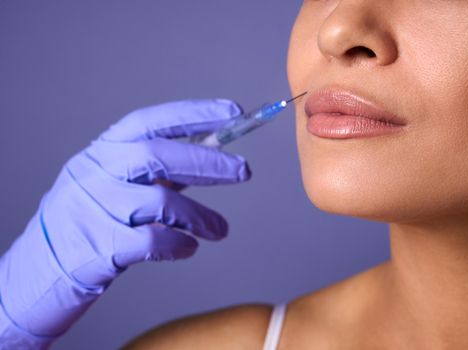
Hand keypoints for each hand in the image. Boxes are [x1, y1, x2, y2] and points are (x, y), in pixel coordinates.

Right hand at [0, 99, 250, 347]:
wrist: (41, 268)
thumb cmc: (90, 219)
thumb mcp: (115, 183)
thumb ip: (156, 169)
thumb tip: (212, 154)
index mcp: (102, 150)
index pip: (152, 121)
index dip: (194, 114)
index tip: (232, 113)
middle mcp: (95, 172)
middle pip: (159, 155)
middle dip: (209, 162)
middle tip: (244, 171)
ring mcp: (94, 208)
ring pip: (162, 202)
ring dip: (201, 216)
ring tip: (220, 230)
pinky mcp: (98, 247)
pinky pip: (153, 240)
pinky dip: (180, 244)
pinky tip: (189, 247)